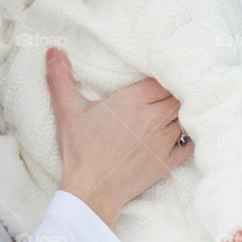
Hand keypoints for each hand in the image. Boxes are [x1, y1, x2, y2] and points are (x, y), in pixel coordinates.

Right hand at [46, 47, 191, 227]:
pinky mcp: (167, 162)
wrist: (92, 190)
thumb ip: (60, 78)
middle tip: (168, 91)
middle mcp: (152, 118)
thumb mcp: (68, 110)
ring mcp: (162, 141)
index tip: (158, 76)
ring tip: (175, 110)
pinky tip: (184, 132)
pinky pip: (189, 144)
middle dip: (174, 93)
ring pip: (184, 117)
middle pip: (176, 96)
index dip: (162, 77)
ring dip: (181, 113)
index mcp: (132, 101)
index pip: (161, 80)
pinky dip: (189, 136)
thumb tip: (53, 51)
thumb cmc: (80, 150)